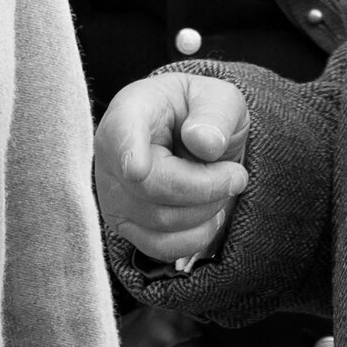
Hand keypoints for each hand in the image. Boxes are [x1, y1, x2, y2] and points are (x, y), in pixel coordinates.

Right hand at [95, 74, 248, 262]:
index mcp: (130, 111)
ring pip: (162, 221)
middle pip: (153, 187)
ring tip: (220, 186)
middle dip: (207, 186)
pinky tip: (207, 212)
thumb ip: (216, 113)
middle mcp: (110, 156)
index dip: (127, 152)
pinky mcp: (125, 226)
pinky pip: (161, 246)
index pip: (121, 134)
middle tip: (236, 174)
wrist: (193, 139)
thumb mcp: (220, 99)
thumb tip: (204, 144)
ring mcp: (113, 195)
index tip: (137, 169)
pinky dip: (197, 235)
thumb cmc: (201, 115)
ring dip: (207, 209)